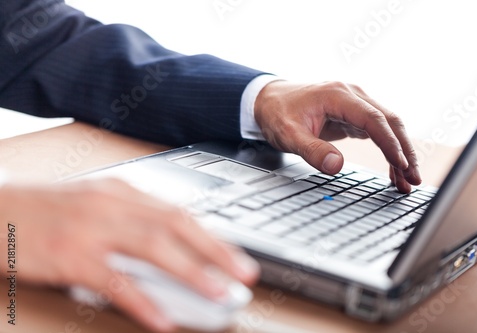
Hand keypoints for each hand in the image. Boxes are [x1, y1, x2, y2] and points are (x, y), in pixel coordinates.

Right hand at [0, 179, 259, 331]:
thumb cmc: (48, 212)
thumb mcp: (95, 205)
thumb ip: (133, 222)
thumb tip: (172, 251)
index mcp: (122, 191)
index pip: (179, 212)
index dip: (212, 236)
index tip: (237, 256)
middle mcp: (112, 204)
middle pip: (175, 226)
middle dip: (216, 251)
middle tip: (244, 274)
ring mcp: (91, 229)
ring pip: (153, 249)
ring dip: (191, 273)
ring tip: (218, 294)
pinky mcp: (69, 256)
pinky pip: (114, 282)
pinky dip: (143, 301)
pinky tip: (164, 319)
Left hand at [254, 81, 420, 192]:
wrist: (268, 100)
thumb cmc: (277, 113)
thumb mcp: (288, 134)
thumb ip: (311, 150)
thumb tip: (336, 166)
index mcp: (338, 95)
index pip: (373, 119)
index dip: (390, 143)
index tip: (401, 165)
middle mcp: (352, 95)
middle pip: (390, 121)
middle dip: (405, 150)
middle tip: (413, 178)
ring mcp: (355, 104)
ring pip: (388, 127)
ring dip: (400, 152)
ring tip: (407, 181)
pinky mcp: (354, 115)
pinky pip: (378, 132)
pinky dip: (388, 151)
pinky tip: (393, 170)